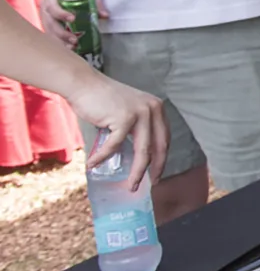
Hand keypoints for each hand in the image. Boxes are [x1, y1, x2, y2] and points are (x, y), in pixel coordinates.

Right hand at [39, 0, 101, 47]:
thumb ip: (95, 2)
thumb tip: (105, 16)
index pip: (52, 7)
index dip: (61, 14)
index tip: (72, 18)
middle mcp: (44, 8)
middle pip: (50, 23)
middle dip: (61, 34)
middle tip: (75, 40)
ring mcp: (44, 17)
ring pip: (49, 31)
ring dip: (59, 41)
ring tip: (72, 48)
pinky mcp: (47, 23)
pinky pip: (50, 34)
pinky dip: (58, 41)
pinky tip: (67, 48)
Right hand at [68, 73, 167, 187]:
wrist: (83, 84)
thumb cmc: (102, 101)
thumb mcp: (128, 112)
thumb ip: (137, 128)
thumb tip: (139, 155)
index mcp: (157, 108)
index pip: (164, 138)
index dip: (162, 158)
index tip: (158, 173)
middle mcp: (153, 109)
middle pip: (159, 147)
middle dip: (155, 169)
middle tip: (150, 184)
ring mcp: (140, 113)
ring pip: (143, 150)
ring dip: (136, 171)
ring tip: (131, 185)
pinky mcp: (123, 118)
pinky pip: (114, 145)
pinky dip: (102, 157)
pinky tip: (93, 164)